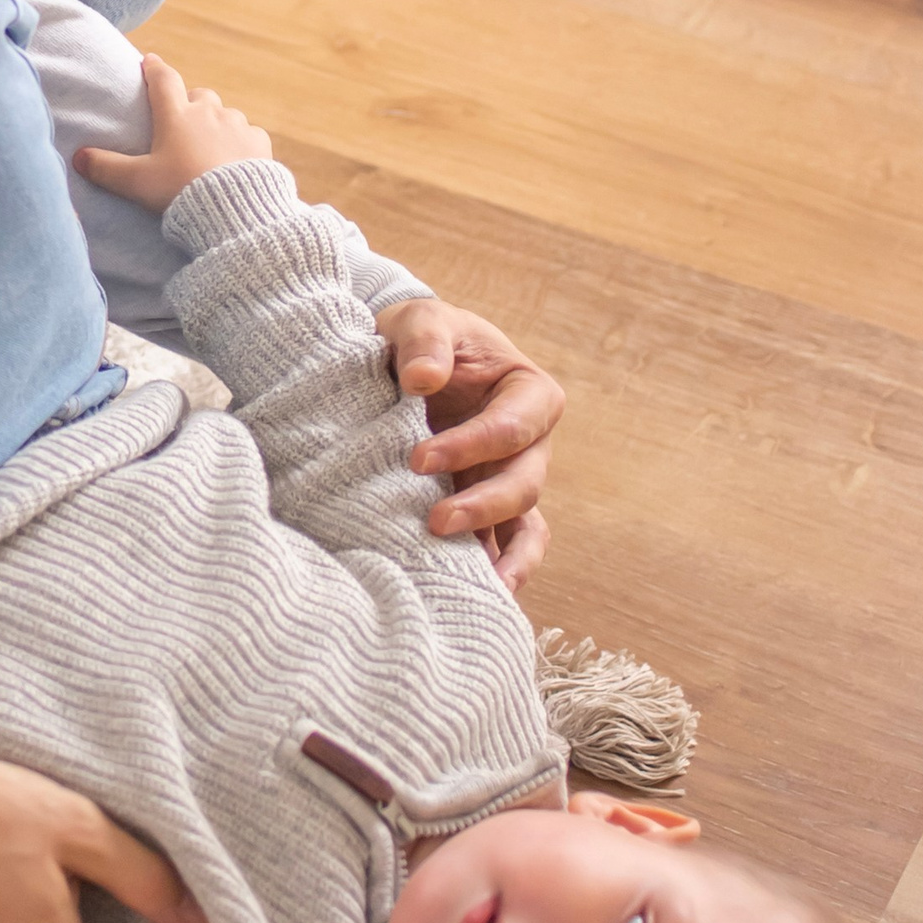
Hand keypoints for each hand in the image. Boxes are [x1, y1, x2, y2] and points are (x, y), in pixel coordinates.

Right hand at [74, 53, 271, 213]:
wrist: (232, 210)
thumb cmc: (180, 192)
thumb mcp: (137, 182)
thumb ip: (106, 168)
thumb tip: (78, 158)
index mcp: (176, 116)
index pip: (162, 80)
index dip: (154, 68)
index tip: (149, 60)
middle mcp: (208, 112)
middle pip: (199, 96)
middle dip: (190, 104)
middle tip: (183, 124)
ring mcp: (237, 125)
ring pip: (225, 115)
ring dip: (216, 125)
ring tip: (209, 150)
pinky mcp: (259, 142)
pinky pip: (249, 135)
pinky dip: (240, 144)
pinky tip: (235, 162)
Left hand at [376, 298, 563, 589]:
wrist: (395, 366)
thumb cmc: (417, 339)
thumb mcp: (418, 320)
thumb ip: (424, 340)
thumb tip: (423, 379)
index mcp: (526, 393)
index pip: (513, 425)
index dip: (473, 445)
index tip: (417, 459)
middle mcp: (527, 446)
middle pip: (524, 484)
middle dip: (485, 506)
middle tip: (434, 522)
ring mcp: (507, 484)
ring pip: (524, 529)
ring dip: (501, 557)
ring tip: (478, 589)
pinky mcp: (483, 513)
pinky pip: (502, 550)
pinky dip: (494, 576)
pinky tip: (475, 602)